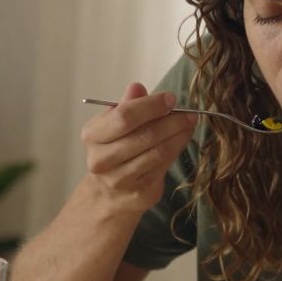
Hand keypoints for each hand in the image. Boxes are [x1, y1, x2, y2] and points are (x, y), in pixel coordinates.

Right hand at [80, 82, 196, 215]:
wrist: (109, 192)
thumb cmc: (114, 148)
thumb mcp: (114, 124)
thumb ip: (126, 106)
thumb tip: (137, 88)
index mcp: (92, 135)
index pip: (124, 117)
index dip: (151, 106)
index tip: (171, 98)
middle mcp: (101, 159)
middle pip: (145, 135)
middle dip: (172, 121)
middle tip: (188, 113)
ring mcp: (119, 179)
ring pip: (158, 152)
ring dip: (179, 136)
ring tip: (189, 124)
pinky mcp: (138, 193)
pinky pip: (163, 166)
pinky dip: (176, 150)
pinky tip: (182, 139)